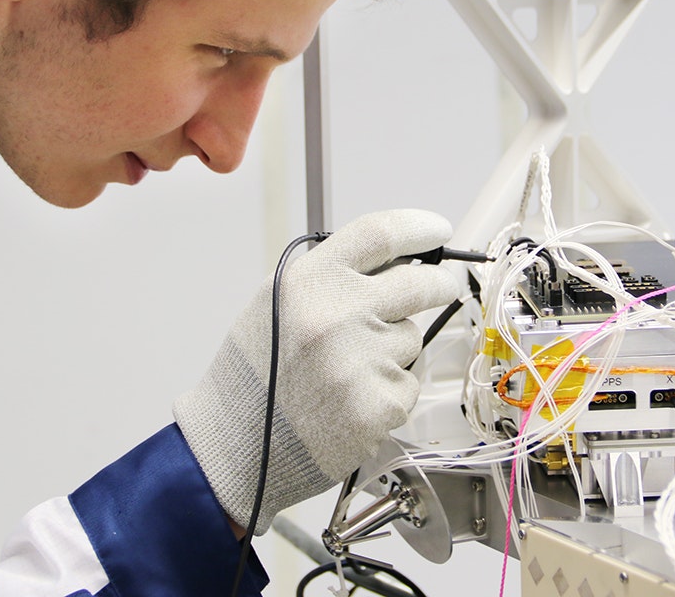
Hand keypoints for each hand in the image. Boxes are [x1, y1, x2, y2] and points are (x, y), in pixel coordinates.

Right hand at [174, 209, 458, 535]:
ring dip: (394, 349)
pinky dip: (389, 390)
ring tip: (348, 372)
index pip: (381, 234)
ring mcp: (361, 361)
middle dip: (438, 284)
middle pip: (418, 282)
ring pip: (411, 338)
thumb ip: (331, 277)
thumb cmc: (255, 375)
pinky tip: (352, 403)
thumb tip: (392, 261)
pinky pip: (407, 383)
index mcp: (309, 281)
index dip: (418, 228)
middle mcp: (337, 314)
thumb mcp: (278, 303)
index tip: (437, 231)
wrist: (234, 446)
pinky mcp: (379, 404)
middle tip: (440, 288)